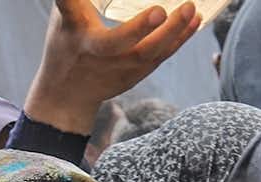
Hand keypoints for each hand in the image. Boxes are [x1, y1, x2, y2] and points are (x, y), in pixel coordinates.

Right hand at [25, 0, 205, 134]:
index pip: (70, 8)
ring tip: (190, 8)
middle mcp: (96, 52)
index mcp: (74, 30)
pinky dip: (179, 38)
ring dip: (172, 32)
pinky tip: (195, 20)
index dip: (70, 0)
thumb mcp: (65, 16)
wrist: (68, 93)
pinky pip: (161, 55)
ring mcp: (118, 67)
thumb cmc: (68, 40)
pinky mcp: (136, 74)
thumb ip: (78, 0)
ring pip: (147, 53)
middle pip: (116, 43)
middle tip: (159, 11)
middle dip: (138, 29)